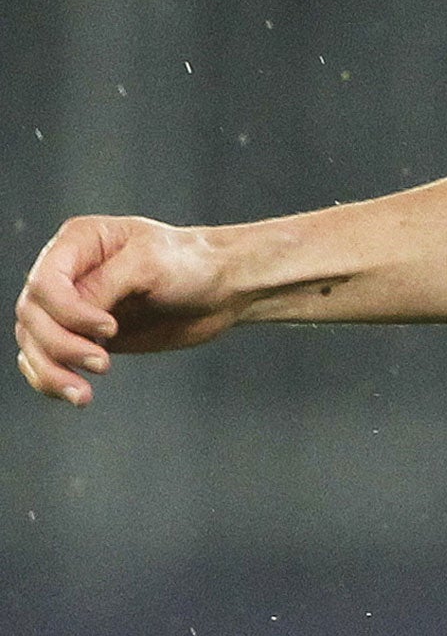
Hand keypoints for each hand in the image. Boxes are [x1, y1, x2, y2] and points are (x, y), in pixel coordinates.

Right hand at [15, 216, 240, 406]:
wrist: (225, 288)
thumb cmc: (193, 263)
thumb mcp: (150, 263)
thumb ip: (104, 286)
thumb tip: (68, 316)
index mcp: (80, 242)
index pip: (45, 282)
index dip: (67, 311)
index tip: (109, 327)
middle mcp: (69, 273)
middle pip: (33, 317)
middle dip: (60, 346)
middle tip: (101, 363)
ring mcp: (74, 307)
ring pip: (34, 343)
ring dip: (51, 372)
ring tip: (83, 393)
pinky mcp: (83, 336)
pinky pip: (48, 361)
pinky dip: (53, 380)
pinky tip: (77, 393)